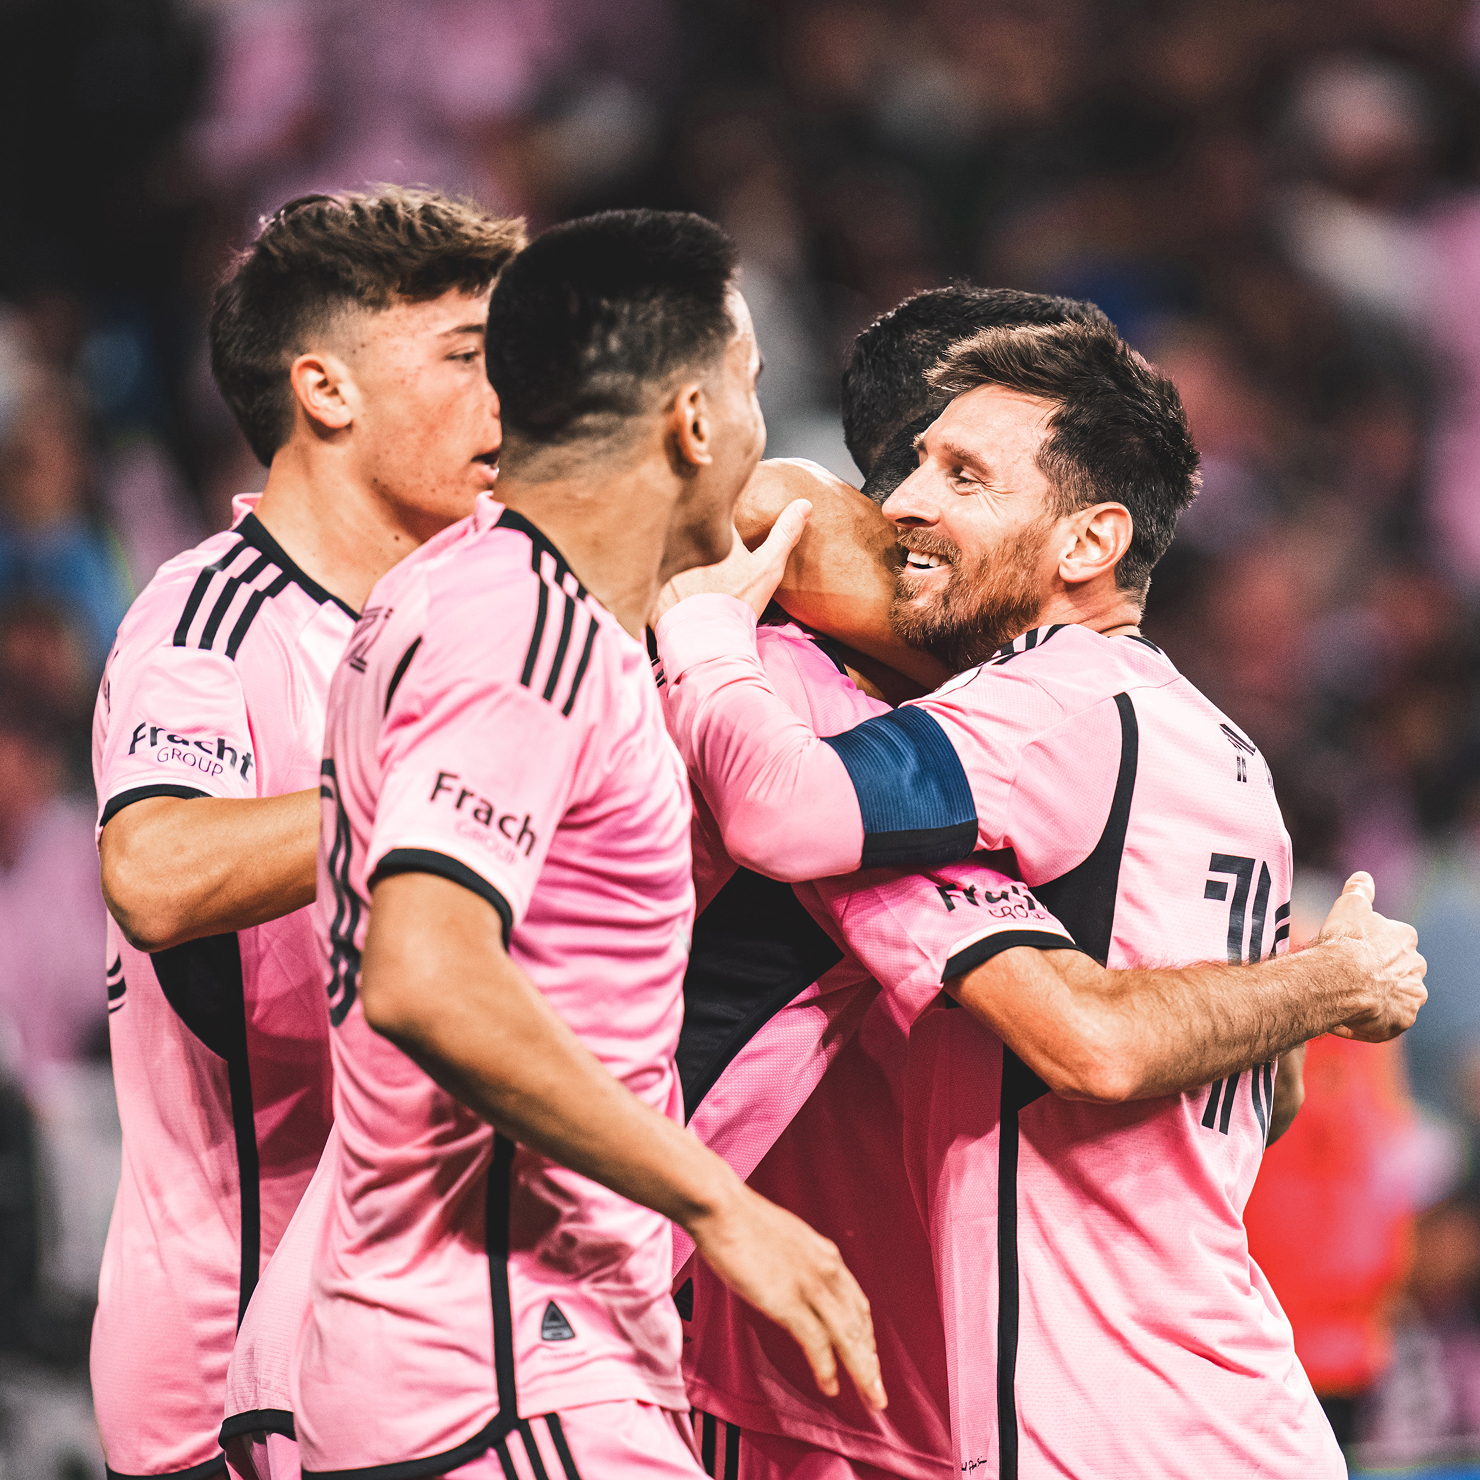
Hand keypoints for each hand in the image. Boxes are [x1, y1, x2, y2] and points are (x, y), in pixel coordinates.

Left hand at [652, 499, 811, 624]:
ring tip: (671, 532)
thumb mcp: (767, 569)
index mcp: (710, 530)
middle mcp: (681, 537)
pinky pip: (645, 558)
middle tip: (694, 505)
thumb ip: (784, 534)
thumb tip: (804, 503)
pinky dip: (650, 557)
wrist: (707, 641)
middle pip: (681, 512)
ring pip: (662, 532)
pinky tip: (654, 560)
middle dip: (686, 509)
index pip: (711, 499)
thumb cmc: (738, 604)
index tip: (716, 485)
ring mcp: (661, 556)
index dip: (713, 493)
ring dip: (666, 530)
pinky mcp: (646, 576)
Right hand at [688, 1181, 885, 1410]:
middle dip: (871, 1361)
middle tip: (878, 1392)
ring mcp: (809, 1286)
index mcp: (826, 1255)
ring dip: (862, 1373)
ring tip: (870, 1399)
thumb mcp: (785, 1239)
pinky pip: (817, 1343)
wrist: (722, 1207)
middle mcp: (826, 1270)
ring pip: (847, 1338)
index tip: (869, 1356)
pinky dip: (827, 1369)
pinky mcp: (789, 1301)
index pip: (857, 1303)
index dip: (866, 1335)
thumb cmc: (741, 1220)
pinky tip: (830, 1386)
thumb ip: (799, 1264)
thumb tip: (796, 1281)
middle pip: (859, 1325)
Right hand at [1318, 871, 1426, 1040]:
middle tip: (1349, 976)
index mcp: (1405, 939)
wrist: (1342, 979)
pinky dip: (1370, 1020)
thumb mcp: (1349, 906)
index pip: (1393, 941)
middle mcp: (1416, 967)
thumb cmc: (1345, 941)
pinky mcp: (1403, 1020)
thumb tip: (1363, 876)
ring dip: (1376, 997)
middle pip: (1398, 970)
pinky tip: (1349, 1015)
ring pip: (1394, 996)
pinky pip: (1386, 1021)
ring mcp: (1412, 996)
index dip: (1370, 946)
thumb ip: (1359, 890)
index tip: (1351, 951)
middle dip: (1379, 973)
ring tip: (1348, 998)